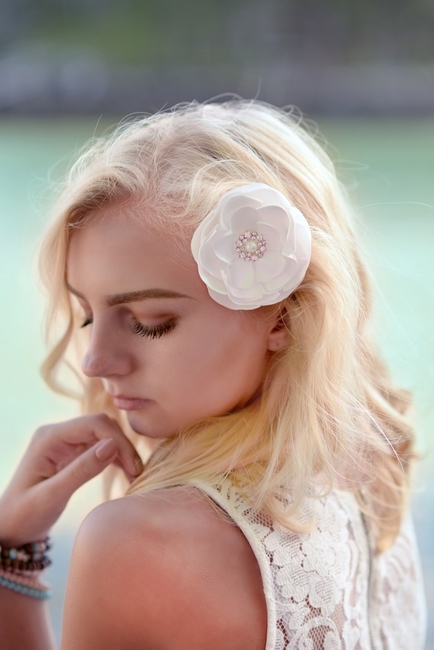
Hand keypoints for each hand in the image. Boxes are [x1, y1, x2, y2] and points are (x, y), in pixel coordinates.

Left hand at [0, 414, 142, 545]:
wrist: (8, 528)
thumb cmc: (23, 516)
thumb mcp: (52, 496)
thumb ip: (81, 470)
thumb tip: (112, 445)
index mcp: (49, 438)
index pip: (94, 424)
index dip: (119, 441)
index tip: (134, 468)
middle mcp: (57, 434)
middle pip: (102, 426)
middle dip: (123, 446)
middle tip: (138, 474)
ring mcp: (64, 442)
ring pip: (103, 435)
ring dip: (122, 452)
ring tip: (135, 476)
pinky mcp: (71, 453)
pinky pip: (99, 447)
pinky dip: (115, 458)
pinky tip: (126, 474)